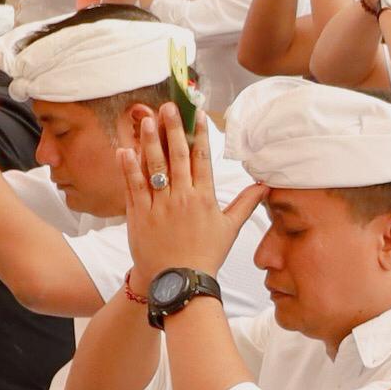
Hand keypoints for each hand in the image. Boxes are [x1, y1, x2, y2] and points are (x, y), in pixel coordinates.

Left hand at [118, 100, 257, 284]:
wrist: (180, 282)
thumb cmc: (206, 255)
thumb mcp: (229, 229)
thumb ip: (246, 203)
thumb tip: (265, 185)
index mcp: (204, 198)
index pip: (203, 159)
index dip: (201, 135)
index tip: (198, 115)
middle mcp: (182, 198)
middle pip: (178, 156)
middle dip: (174, 129)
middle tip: (170, 107)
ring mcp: (160, 206)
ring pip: (154, 168)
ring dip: (150, 142)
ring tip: (147, 120)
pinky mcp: (140, 216)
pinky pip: (134, 188)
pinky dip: (129, 169)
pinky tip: (125, 150)